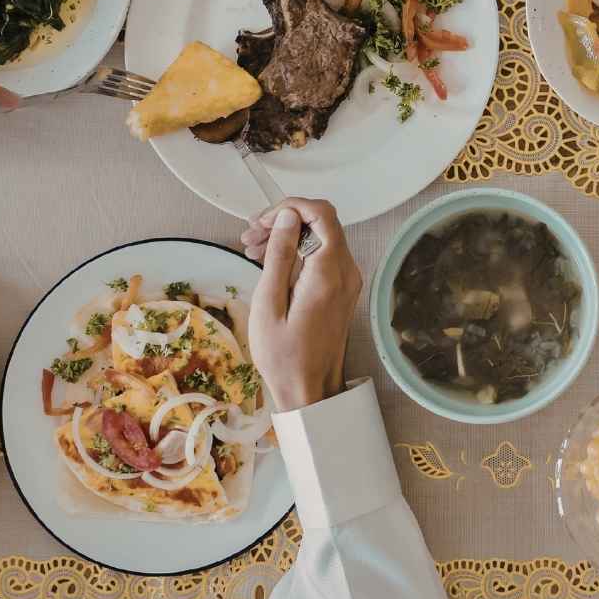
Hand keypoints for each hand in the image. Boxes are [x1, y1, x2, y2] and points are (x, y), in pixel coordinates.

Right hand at [242, 199, 359, 412]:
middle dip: (284, 220)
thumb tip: (287, 217)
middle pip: (321, 223)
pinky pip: (323, 258)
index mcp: (329, 272)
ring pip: (321, 238)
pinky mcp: (343, 291)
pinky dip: (298, 253)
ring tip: (254, 249)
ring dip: (289, 236)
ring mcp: (348, 282)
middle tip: (250, 236)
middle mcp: (347, 272)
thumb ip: (279, 255)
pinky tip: (272, 265)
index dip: (290, 206)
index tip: (262, 220)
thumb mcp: (269, 303)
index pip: (321, 213)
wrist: (310, 392)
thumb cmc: (284, 356)